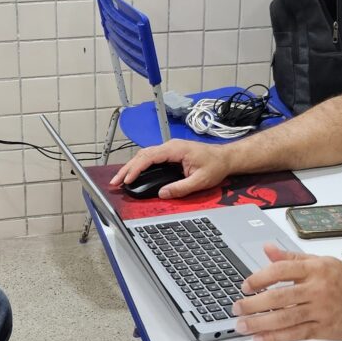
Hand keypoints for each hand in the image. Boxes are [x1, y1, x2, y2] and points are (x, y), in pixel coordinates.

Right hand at [110, 140, 231, 198]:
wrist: (226, 157)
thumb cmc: (215, 166)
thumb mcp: (200, 181)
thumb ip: (180, 188)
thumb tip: (162, 193)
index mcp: (176, 150)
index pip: (150, 157)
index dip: (136, 168)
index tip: (127, 179)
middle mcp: (170, 146)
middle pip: (142, 155)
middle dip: (127, 168)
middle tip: (115, 182)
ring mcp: (170, 148)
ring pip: (145, 155)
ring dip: (132, 167)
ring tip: (121, 179)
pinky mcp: (170, 153)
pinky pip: (151, 157)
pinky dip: (140, 165)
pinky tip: (134, 174)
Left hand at [233, 244, 341, 340]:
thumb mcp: (319, 261)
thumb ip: (291, 257)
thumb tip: (267, 249)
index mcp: (314, 269)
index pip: (281, 271)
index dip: (260, 278)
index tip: (245, 286)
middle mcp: (317, 289)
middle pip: (279, 298)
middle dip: (254, 304)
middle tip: (237, 308)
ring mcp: (321, 311)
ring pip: (286, 318)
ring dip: (260, 323)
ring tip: (242, 326)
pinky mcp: (324, 329)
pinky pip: (296, 334)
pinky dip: (276, 338)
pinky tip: (260, 338)